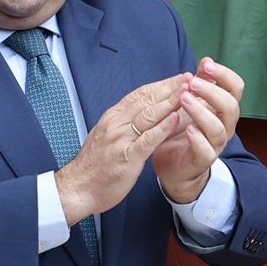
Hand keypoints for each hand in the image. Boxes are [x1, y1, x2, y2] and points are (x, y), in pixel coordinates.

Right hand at [54, 75, 188, 223]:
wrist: (77, 188)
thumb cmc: (94, 165)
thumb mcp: (107, 136)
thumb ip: (124, 123)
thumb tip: (142, 112)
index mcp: (112, 117)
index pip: (139, 94)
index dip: (160, 84)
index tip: (177, 77)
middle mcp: (116, 124)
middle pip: (147, 100)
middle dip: (169, 87)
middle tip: (189, 77)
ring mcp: (121, 139)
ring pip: (149, 115)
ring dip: (171, 101)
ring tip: (188, 91)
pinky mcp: (127, 157)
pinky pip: (148, 139)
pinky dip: (163, 127)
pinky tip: (176, 118)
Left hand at [153, 57, 244, 203]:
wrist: (175, 166)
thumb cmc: (182, 131)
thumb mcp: (190, 103)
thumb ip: (199, 84)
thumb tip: (206, 61)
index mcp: (223, 110)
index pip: (236, 89)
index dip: (224, 75)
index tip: (206, 64)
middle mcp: (225, 126)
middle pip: (230, 107)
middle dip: (212, 91)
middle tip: (191, 82)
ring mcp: (215, 144)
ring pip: (218, 128)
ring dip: (201, 112)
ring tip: (183, 99)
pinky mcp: (202, 160)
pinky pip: (206, 150)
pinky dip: (198, 139)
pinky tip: (188, 128)